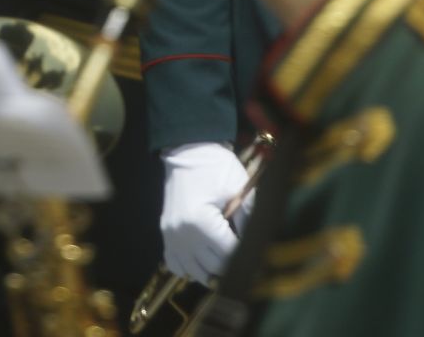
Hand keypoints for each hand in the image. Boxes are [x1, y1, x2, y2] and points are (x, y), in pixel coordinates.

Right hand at [160, 142, 248, 283]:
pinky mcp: (166, 233)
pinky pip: (175, 265)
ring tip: (228, 264)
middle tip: (245, 256)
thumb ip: (249, 218)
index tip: (256, 252)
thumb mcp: (238, 188)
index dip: (245, 254)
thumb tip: (257, 244)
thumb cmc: (215, 167)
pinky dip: (190, 269)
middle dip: (232, 263)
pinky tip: (203, 262)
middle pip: (213, 266)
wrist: (187, 151)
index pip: (228, 253)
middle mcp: (182, 234)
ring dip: (213, 271)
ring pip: (195, 272)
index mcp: (200, 221)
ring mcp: (171, 235)